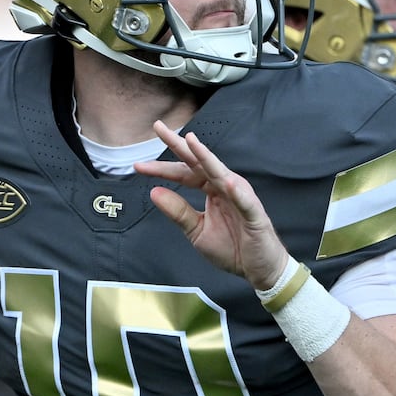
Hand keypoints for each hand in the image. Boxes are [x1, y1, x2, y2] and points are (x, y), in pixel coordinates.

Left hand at [134, 121, 288, 289]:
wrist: (257, 268)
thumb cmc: (232, 247)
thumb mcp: (196, 231)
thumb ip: (178, 211)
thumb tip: (154, 192)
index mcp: (211, 189)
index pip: (183, 173)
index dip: (161, 168)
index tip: (138, 166)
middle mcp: (224, 186)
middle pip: (198, 162)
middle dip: (179, 144)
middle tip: (159, 127)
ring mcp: (240, 197)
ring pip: (220, 173)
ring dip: (206, 157)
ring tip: (191, 142)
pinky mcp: (254, 213)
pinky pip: (245, 202)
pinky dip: (238, 193)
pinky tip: (228, 183)